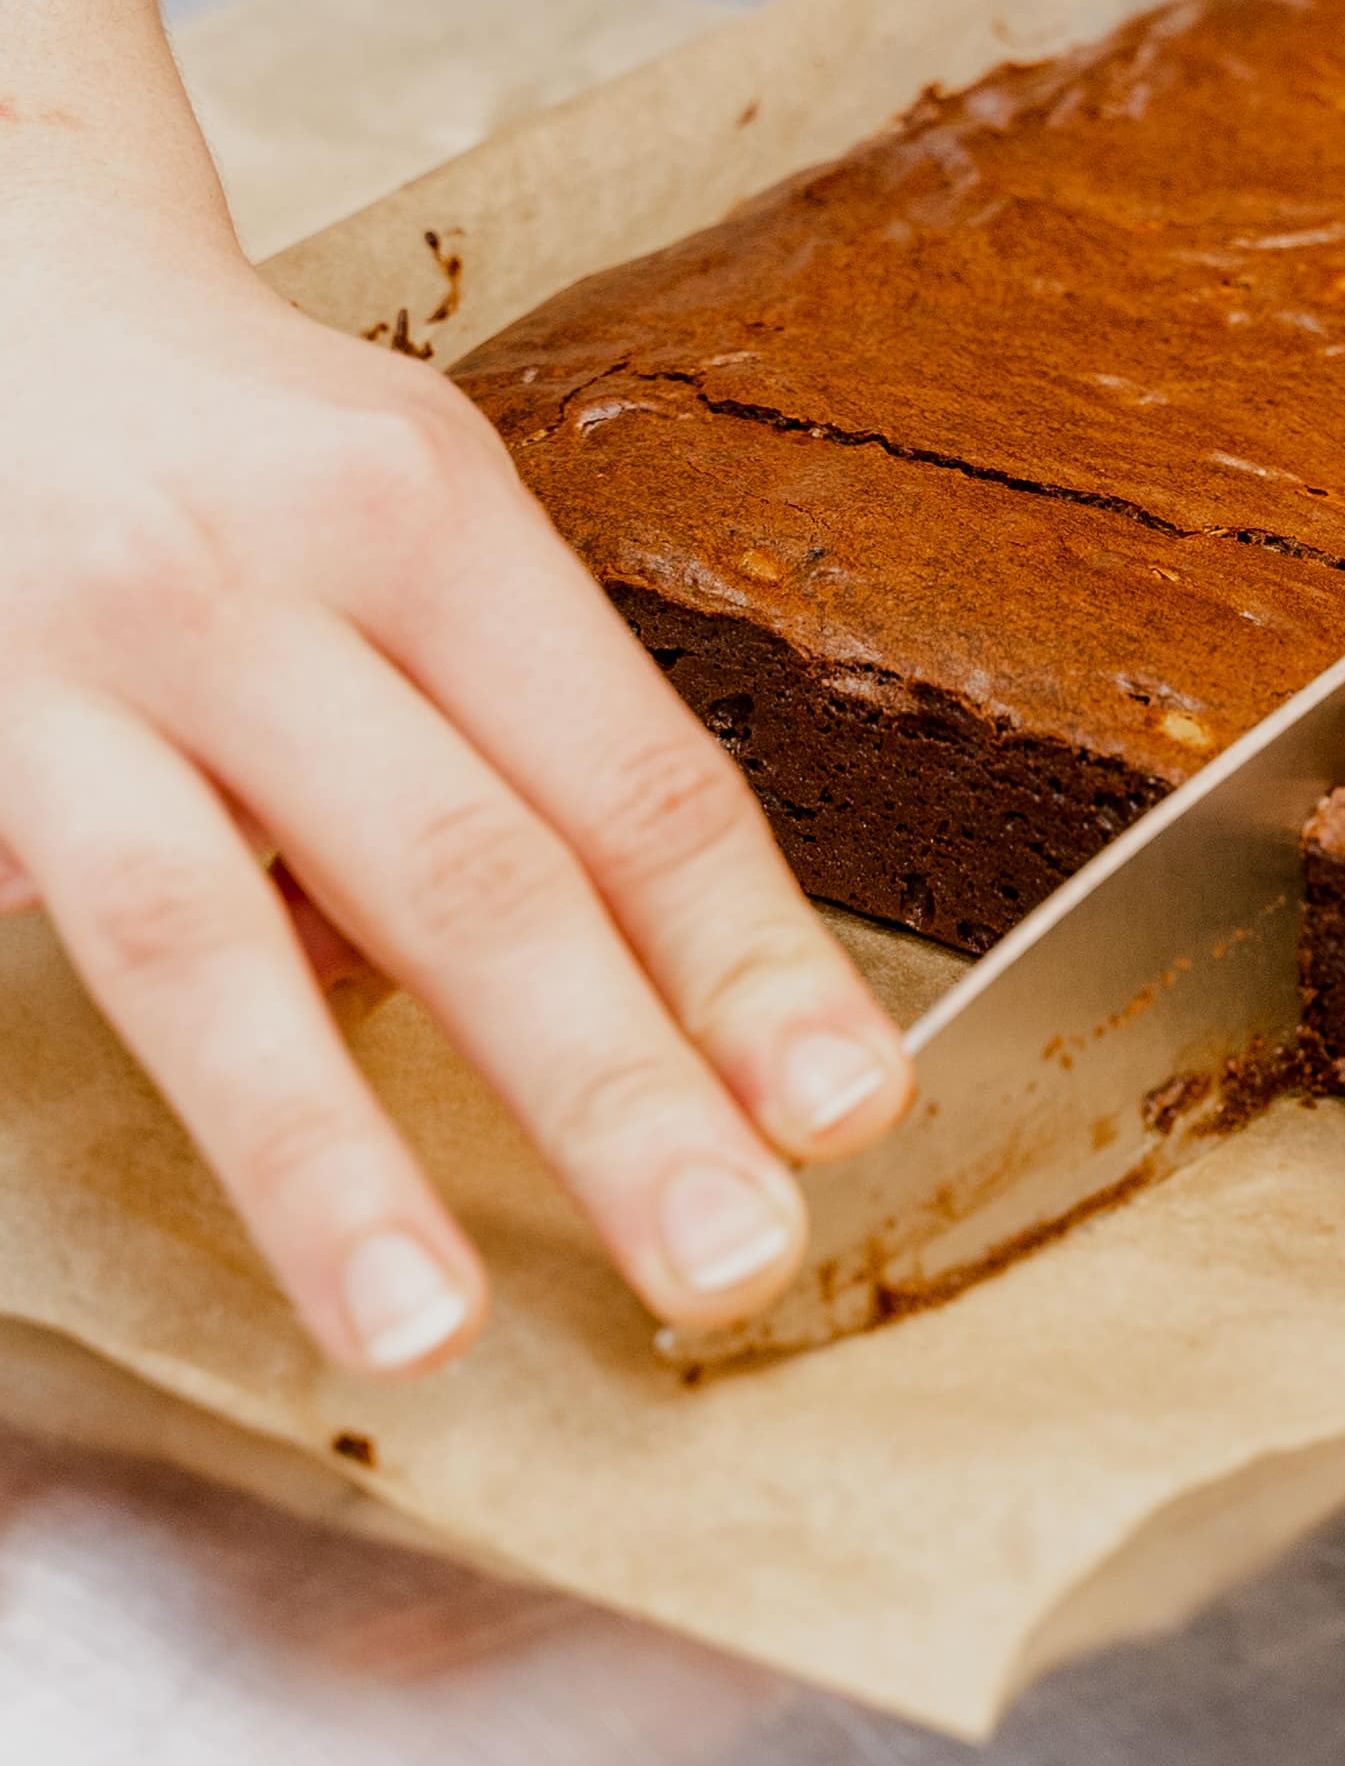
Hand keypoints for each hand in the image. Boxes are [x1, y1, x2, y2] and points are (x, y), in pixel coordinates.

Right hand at [0, 209, 913, 1373]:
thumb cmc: (232, 440)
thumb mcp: (401, 515)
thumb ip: (484, 735)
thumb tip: (602, 994)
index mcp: (425, 514)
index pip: (630, 776)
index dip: (746, 958)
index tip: (845, 1109)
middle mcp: (256, 582)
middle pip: (467, 871)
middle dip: (610, 1086)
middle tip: (727, 1258)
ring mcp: (75, 676)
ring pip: (213, 947)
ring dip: (327, 1157)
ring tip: (426, 1326)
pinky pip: (51, 936)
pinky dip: (137, 1067)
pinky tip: (235, 1202)